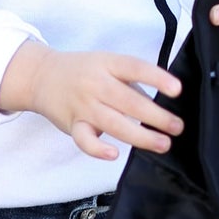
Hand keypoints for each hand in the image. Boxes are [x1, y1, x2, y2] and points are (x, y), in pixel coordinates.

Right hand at [0, 43, 182, 162]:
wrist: (42, 76)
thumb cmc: (83, 71)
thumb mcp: (108, 64)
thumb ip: (132, 83)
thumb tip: (162, 105)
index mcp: (108, 64)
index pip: (135, 68)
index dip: (157, 78)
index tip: (177, 89)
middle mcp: (96, 84)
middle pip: (129, 101)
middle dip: (156, 116)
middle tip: (177, 126)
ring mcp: (83, 105)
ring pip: (114, 123)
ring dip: (141, 136)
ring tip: (162, 144)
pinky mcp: (73, 125)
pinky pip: (84, 140)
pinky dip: (98, 149)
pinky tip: (114, 154)